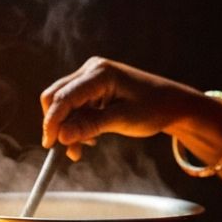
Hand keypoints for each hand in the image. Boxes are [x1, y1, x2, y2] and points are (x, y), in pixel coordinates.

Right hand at [40, 56, 202, 160]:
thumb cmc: (153, 108)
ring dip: (67, 128)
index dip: (52, 122)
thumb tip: (62, 136)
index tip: (50, 145)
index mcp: (100, 73)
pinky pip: (74, 107)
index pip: (64, 97)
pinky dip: (76, 124)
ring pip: (63, 104)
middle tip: (67, 151)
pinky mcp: (91, 88)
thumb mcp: (123, 120)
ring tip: (81, 150)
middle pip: (56, 96)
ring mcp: (90, 77)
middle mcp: (91, 70)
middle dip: (58, 125)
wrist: (172, 103)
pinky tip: (88, 138)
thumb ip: (91, 126)